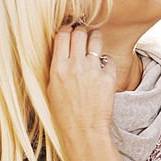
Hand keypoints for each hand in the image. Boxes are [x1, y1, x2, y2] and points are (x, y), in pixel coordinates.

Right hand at [48, 25, 117, 153]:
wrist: (84, 132)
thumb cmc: (65, 113)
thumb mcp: (51, 88)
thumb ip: (57, 66)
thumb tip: (62, 48)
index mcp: (58, 68)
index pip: (62, 35)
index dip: (66, 29)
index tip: (69, 30)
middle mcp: (75, 65)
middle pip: (80, 32)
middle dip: (82, 30)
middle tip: (83, 33)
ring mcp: (93, 70)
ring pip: (96, 39)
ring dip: (95, 37)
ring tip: (95, 40)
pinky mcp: (108, 76)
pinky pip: (108, 59)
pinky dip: (105, 62)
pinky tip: (102, 70)